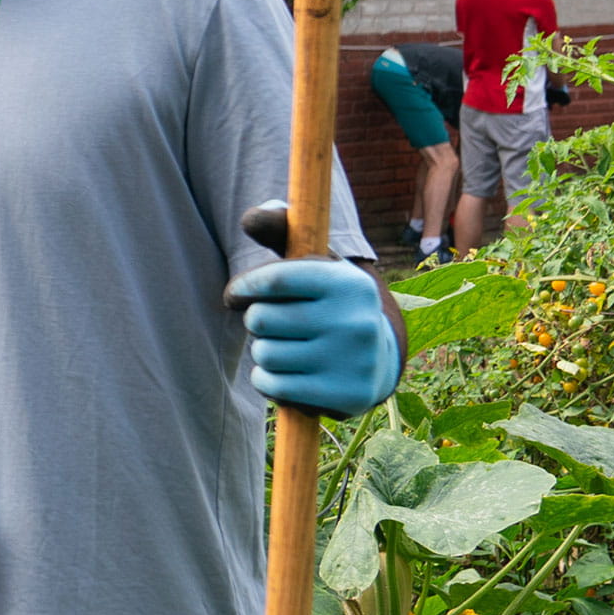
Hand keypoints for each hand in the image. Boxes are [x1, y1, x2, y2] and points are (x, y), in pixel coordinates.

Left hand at [231, 202, 401, 417]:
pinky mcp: (345, 396)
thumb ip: (281, 231)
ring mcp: (352, 362)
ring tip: (282, 346)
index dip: (244, 287)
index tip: (235, 294)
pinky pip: (273, 386)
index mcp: (348, 283)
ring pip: (264, 354)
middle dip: (256, 321)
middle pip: (261, 319)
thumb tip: (251, 218)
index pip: (275, 280)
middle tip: (273, 324)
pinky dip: (267, 378)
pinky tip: (284, 372)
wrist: (378, 357)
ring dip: (262, 351)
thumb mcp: (314, 262)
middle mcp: (355, 321)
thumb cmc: (330, 301)